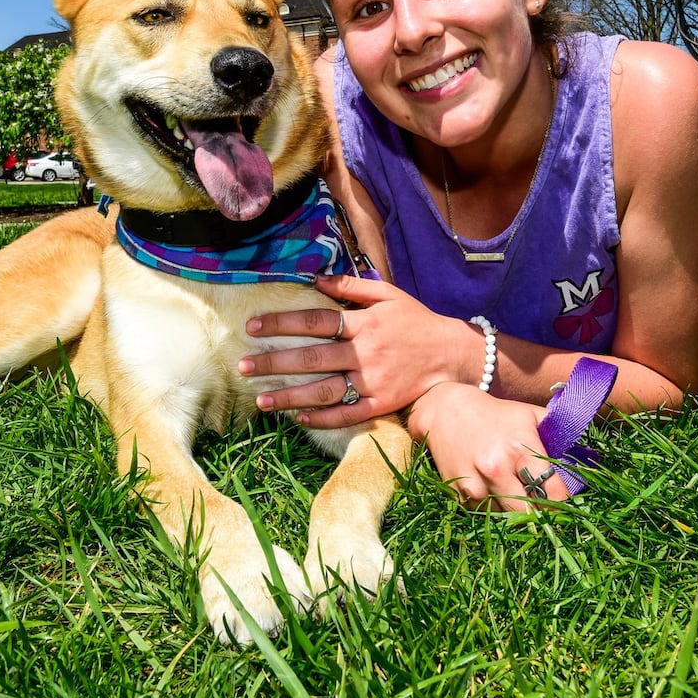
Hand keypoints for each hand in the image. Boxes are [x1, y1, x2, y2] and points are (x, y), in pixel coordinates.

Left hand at [240, 274, 473, 427]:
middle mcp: (366, 353)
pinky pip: (348, 415)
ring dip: (290, 397)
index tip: (252, 327)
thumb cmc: (417, 321)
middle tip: (244, 366)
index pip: (315, 321)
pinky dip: (322, 418)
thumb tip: (314, 279)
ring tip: (261, 400)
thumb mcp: (388, 295)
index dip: (281, 322)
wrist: (453, 355)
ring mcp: (374, 382)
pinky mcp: (382, 404)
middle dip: (274, 362)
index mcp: (364, 323)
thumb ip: (352, 286)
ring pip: (324, 391)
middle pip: (312, 359)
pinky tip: (298, 419)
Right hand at [407, 383, 568, 510]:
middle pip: (532, 515)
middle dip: (543, 515)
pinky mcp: (460, 496)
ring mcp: (476, 485)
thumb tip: (589, 459)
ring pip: (509, 518)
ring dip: (518, 513)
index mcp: (519, 448)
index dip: (565, 501)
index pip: (554, 492)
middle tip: (549, 509)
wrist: (446, 412)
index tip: (568, 502)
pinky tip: (496, 490)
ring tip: (521, 497)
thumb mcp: (530, 415)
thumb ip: (559, 434)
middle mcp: (497, 469)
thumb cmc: (497, 415)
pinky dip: (496, 509)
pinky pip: (487, 514)